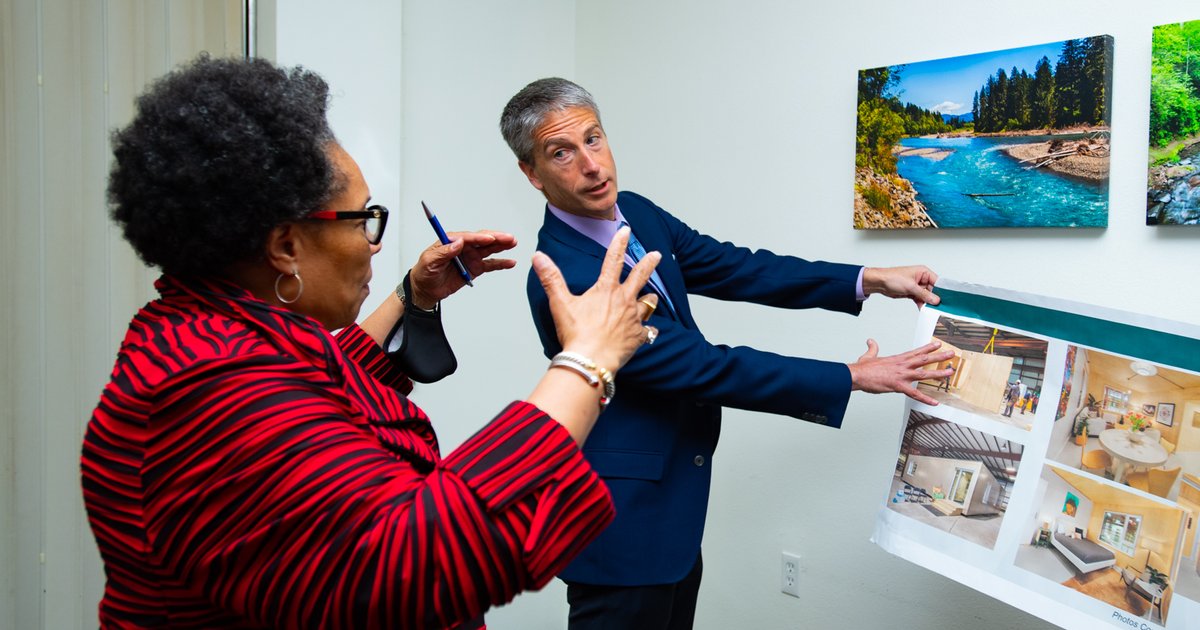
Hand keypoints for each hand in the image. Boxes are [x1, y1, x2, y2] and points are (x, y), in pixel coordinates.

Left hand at [408, 230, 517, 307]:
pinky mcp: (475, 268)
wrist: (425, 289)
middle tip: (508, 237)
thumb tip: (458, 243)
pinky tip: (510, 262)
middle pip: (482, 240)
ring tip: (513, 243)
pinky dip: (501, 263)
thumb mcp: (429, 261)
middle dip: (496, 238)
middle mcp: (463, 247)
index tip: (490, 238)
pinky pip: (490, 265)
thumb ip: (443, 252)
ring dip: (501, 246)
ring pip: (489, 249)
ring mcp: (471, 257)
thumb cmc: (424, 272)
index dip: (480, 238)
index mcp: (451, 241)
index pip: (468, 237)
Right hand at [532, 226, 659, 372]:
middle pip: (640, 276)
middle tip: (656, 255)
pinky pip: (649, 330)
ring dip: (650, 299)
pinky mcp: (638, 336)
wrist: (590, 359)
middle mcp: (623, 300)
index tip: (625, 230)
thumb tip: (539, 257)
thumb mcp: (560, 303)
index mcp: (606, 290)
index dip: (619, 243)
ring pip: (649, 303)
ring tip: (652, 297)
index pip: (613, 260)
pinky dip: (649, 330)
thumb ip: (551, 278)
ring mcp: (633, 318)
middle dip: (649, 264)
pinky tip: (649, 331)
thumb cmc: (576, 333)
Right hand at [848, 340, 953, 405]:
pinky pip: (915, 394)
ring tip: (950, 372)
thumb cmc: (863, 368)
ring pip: (924, 374)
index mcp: (897, 359)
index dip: (928, 347)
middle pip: (924, 359)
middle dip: (939, 356)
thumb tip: (871, 341)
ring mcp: (902, 375)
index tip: (938, 344)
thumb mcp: (869, 355)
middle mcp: (902, 366)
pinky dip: (925, 398)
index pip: (916, 351)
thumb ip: (873, 348)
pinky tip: (934, 402)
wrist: (857, 375)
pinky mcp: (898, 386)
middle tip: (951, 354)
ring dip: (938, 373)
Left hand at [862, 265, 939, 307]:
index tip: (947, 299)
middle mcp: (922, 279)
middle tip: (940, 307)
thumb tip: (935, 299)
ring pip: (927, 296)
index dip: (943, 291)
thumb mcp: (911, 286)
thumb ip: (924, 294)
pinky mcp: (912, 293)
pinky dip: (922, 304)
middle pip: (934, 290)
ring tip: (932, 310)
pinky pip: (920, 299)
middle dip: (935, 299)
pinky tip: (923, 309)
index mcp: (923, 272)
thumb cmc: (892, 277)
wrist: (879, 283)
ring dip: (928, 303)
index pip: (938, 282)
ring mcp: (917, 286)